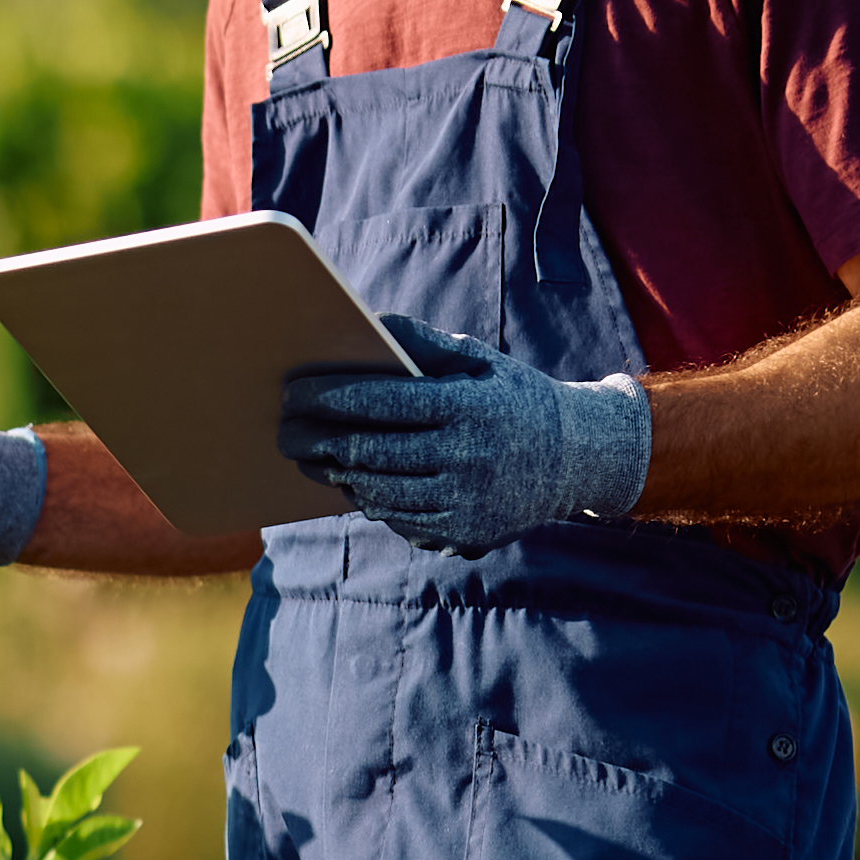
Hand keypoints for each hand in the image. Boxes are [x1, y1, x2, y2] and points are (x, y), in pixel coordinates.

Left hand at [275, 318, 653, 555]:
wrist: (575, 460)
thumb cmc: (513, 399)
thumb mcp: (481, 361)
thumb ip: (424, 344)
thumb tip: (368, 324)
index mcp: (470, 408)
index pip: (383, 402)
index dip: (330, 397)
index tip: (293, 392)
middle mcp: (469, 459)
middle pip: (371, 452)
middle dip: (317, 440)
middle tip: (283, 430)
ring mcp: (466, 503)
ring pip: (378, 492)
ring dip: (337, 473)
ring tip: (312, 455)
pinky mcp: (464, 535)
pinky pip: (399, 519)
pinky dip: (369, 499)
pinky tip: (352, 480)